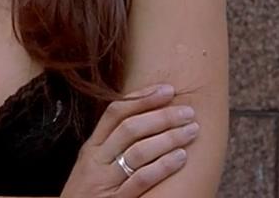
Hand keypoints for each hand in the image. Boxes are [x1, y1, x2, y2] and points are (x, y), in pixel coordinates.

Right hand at [60, 84, 198, 197]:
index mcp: (91, 147)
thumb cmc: (87, 192)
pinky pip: (141, 180)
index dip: (142, 98)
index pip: (115, 113)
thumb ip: (111, 144)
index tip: (167, 90)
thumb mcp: (92, 164)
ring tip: (191, 131)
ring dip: (168, 138)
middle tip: (187, 112)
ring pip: (137, 152)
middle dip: (161, 116)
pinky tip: (181, 157)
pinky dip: (162, 167)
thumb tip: (142, 118)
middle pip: (130, 129)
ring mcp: (104, 181)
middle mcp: (96, 160)